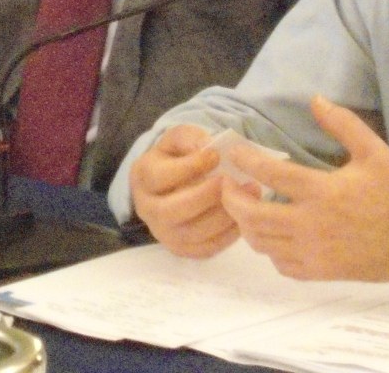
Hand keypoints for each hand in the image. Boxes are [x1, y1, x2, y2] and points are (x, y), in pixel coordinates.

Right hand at [128, 124, 237, 257]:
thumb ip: (191, 138)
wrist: (169, 184)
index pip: (162, 176)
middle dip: (205, 196)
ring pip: (191, 233)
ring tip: (246, 197)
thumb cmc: (176, 157)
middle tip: (230, 181)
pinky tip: (242, 217)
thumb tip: (208, 147)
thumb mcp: (178, 139)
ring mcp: (162, 232)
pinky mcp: (180, 249)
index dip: (191, 167)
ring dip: (222, 216)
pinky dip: (226, 236)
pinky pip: (204, 249)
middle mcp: (146, 208)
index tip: (217, 156)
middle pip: (172, 210)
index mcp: (142, 176)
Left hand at [220, 96, 388, 283]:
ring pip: (261, 242)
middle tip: (227, 182)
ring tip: (245, 204)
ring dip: (245, 223)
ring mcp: (314, 253)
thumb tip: (315, 99)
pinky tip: (273, 233)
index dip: (246, 160)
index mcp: (323, 191)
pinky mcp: (321, 273)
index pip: (270, 174)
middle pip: (253, 214)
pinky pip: (280, 264)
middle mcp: (312, 225)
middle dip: (231, 197)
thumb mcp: (374, 151)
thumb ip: (343, 124)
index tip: (234, 151)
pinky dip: (269, 248)